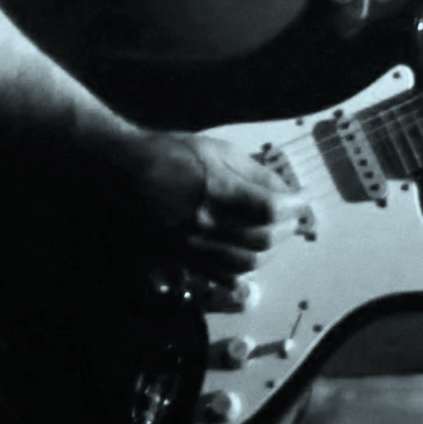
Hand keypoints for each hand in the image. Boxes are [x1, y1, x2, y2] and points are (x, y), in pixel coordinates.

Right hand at [137, 132, 311, 281]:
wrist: (118, 172)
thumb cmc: (167, 153)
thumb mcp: (215, 148)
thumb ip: (253, 171)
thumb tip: (284, 188)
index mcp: (217, 190)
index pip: (271, 208)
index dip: (295, 206)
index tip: (304, 200)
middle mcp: (206, 223)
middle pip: (262, 239)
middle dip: (287, 229)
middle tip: (294, 218)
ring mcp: (191, 245)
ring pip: (244, 263)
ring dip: (269, 252)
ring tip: (275, 237)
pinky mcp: (178, 257)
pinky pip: (217, 275)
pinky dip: (240, 271)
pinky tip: (248, 259)